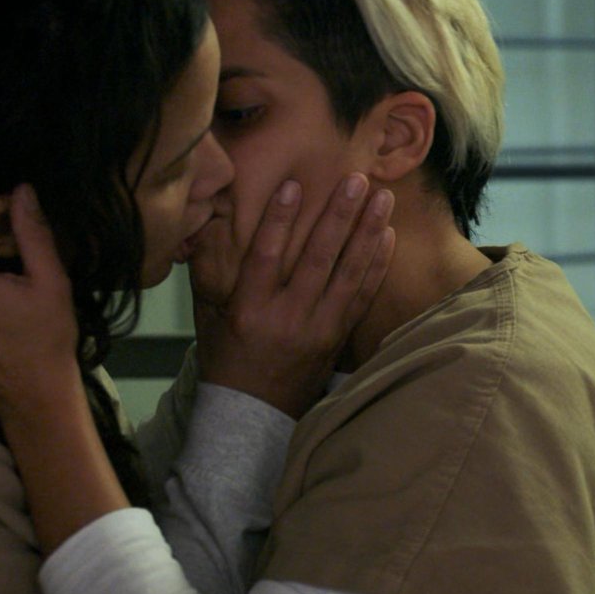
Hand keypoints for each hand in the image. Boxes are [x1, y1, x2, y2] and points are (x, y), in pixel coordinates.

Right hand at [193, 173, 394, 417]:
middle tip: (356, 179)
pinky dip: (377, 266)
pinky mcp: (338, 338)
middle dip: (339, 216)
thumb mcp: (208, 315)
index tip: (294, 184)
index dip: (279, 220)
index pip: (264, 257)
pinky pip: (362, 297)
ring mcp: (318, 330)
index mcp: (248, 311)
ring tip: (382, 199)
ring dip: (367, 233)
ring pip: (348, 275)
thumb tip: (207, 222)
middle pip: (317, 260)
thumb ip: (211, 272)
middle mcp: (286, 319)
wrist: (253, 414)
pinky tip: (387, 237)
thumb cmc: (227, 356)